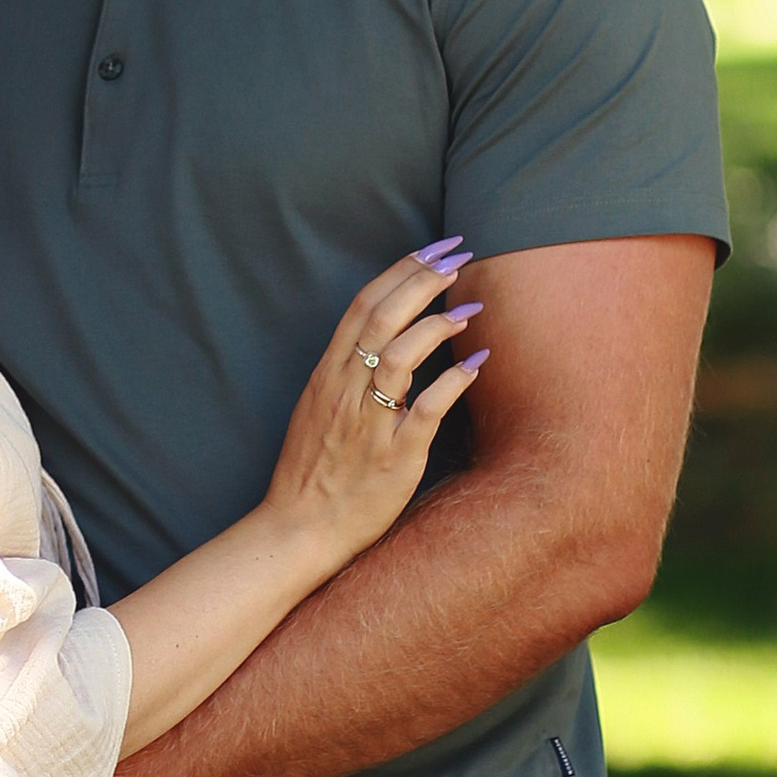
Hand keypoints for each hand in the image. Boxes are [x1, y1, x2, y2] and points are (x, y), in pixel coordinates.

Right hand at [262, 242, 485, 566]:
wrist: (299, 527)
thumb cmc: (313, 470)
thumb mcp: (320, 408)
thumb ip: (349, 372)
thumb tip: (386, 339)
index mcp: (328, 375)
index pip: (363, 306)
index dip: (400, 271)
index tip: (433, 249)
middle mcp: (345, 390)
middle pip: (382, 318)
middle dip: (423, 279)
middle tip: (459, 255)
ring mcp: (368, 422)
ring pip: (400, 355)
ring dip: (437, 324)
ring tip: (470, 305)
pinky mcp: (393, 455)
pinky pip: (426, 410)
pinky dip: (454, 381)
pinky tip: (478, 362)